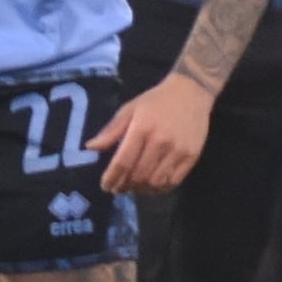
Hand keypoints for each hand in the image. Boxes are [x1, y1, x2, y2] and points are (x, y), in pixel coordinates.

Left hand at [97, 68, 216, 194]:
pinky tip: (152, 185)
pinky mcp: (192, 156)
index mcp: (141, 128)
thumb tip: (90, 147)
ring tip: (134, 188)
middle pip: (138, 176)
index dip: (112, 178)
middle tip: (119, 188)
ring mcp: (178, 150)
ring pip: (155, 182)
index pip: (123, 162)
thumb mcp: (129, 109)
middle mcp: (160, 141)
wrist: (191, 92)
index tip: (105, 186)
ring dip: (141, 190)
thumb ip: (111, 130)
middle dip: (125, 186)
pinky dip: (160, 189)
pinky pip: (173, 181)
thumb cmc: (156, 101)